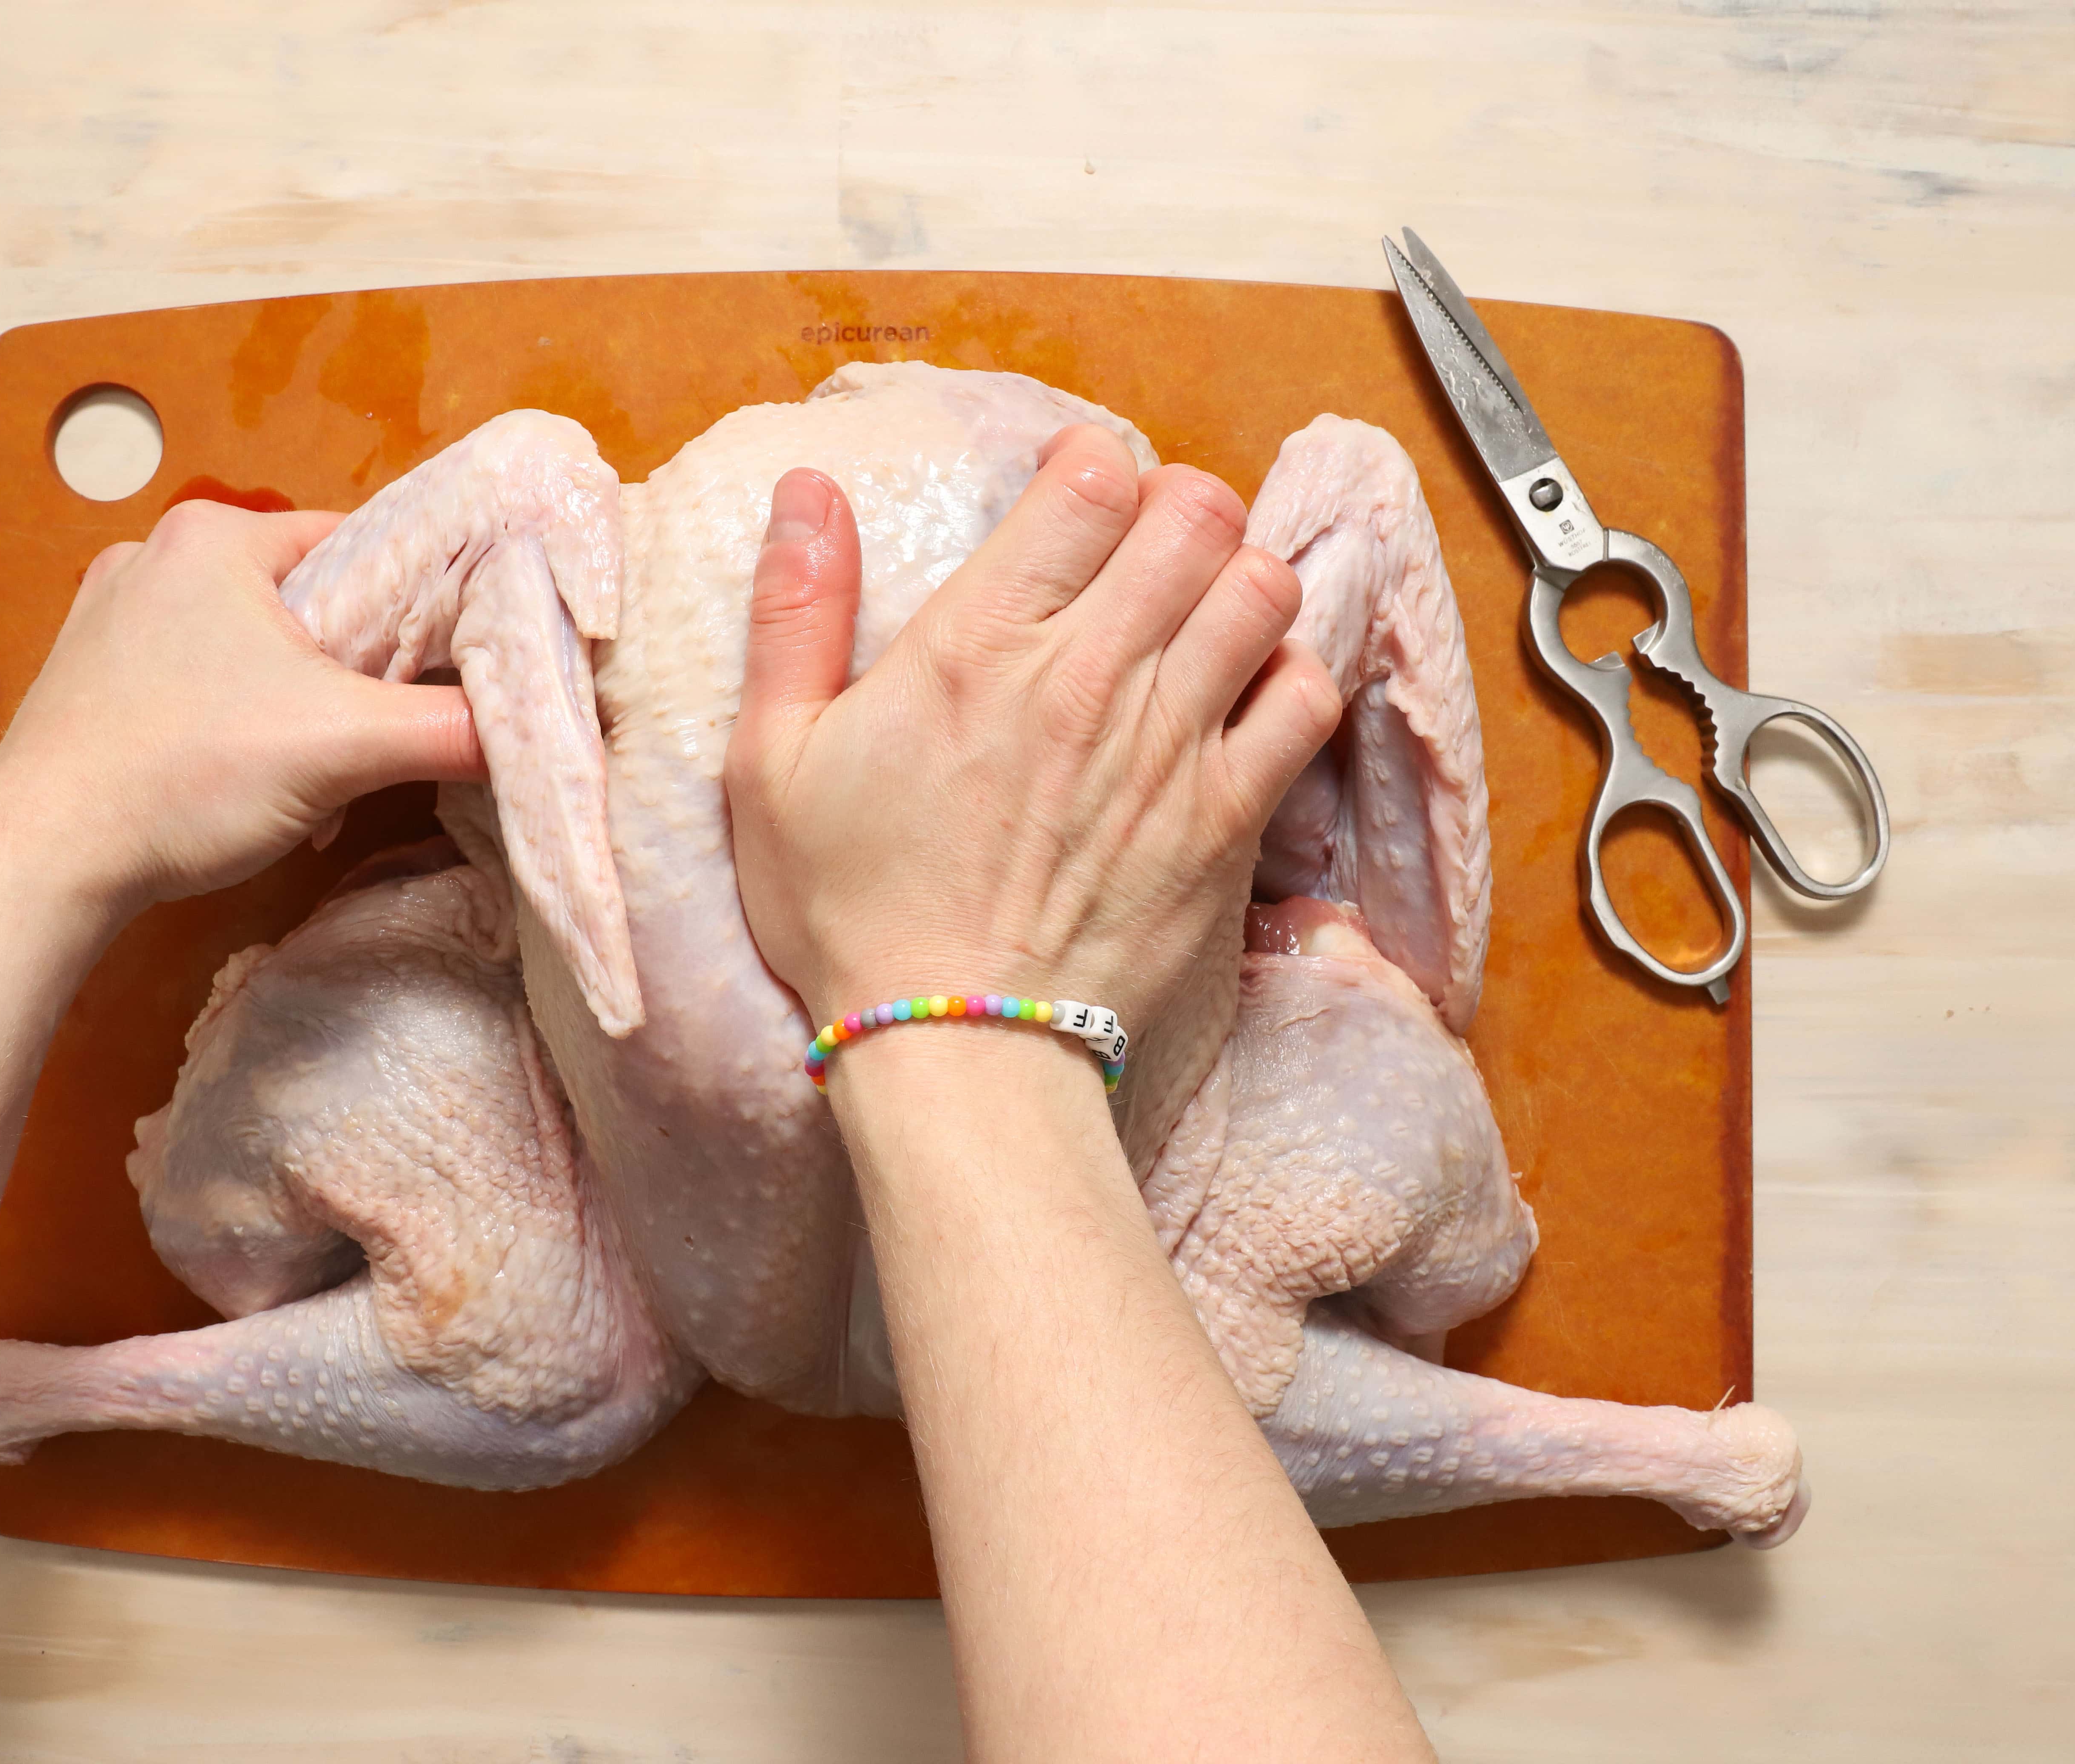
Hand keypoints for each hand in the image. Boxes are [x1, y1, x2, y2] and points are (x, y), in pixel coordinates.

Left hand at [0, 500, 484, 914]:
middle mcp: (157, 557)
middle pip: (309, 599)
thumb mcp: (345, 747)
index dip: (417, 607)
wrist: (45, 858)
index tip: (444, 668)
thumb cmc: (184, 776)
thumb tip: (527, 734)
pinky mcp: (92, 676)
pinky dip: (236, 720)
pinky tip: (242, 774)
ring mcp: (114, 616)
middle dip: (352, 666)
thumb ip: (451, 731)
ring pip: (254, 644)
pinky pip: (199, 679)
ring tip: (309, 762)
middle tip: (376, 730)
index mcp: (217, 536)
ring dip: (296, 701)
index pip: (361, 544)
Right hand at [726, 427, 1338, 1036]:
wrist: (953, 1048)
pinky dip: (1288, 678)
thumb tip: (806, 493)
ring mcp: (1168, 745)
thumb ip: (794, 614)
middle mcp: (1087, 674)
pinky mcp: (1223, 816)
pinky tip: (1242, 697)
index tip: (1074, 495)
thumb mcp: (770, 760)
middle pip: (1197, 512)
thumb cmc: (850, 909)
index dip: (1093, 465)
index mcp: (978, 643)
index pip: (1090, 481)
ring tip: (1198, 616)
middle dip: (1178, 507)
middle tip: (1144, 549)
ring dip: (1237, 581)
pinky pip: (1304, 699)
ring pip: (1263, 589)